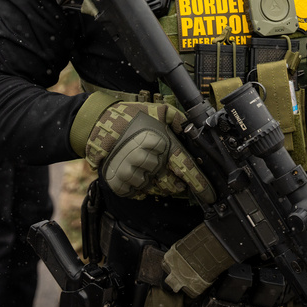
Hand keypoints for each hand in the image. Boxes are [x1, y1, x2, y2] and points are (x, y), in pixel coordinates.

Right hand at [85, 101, 213, 203]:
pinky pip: (135, 193)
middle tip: (170, 176)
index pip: (183, 166)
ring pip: (151, 188)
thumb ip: (178, 118)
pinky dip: (137, 187)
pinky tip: (134, 173)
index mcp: (158, 142)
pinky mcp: (117, 182)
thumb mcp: (158, 110)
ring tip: (142, 165)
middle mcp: (144, 159)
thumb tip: (193, 127)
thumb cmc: (130, 117)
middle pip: (169, 182)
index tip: (208, 195)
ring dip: (152, 181)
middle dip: (173, 183)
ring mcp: (129, 172)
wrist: (99, 123)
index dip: (198, 183)